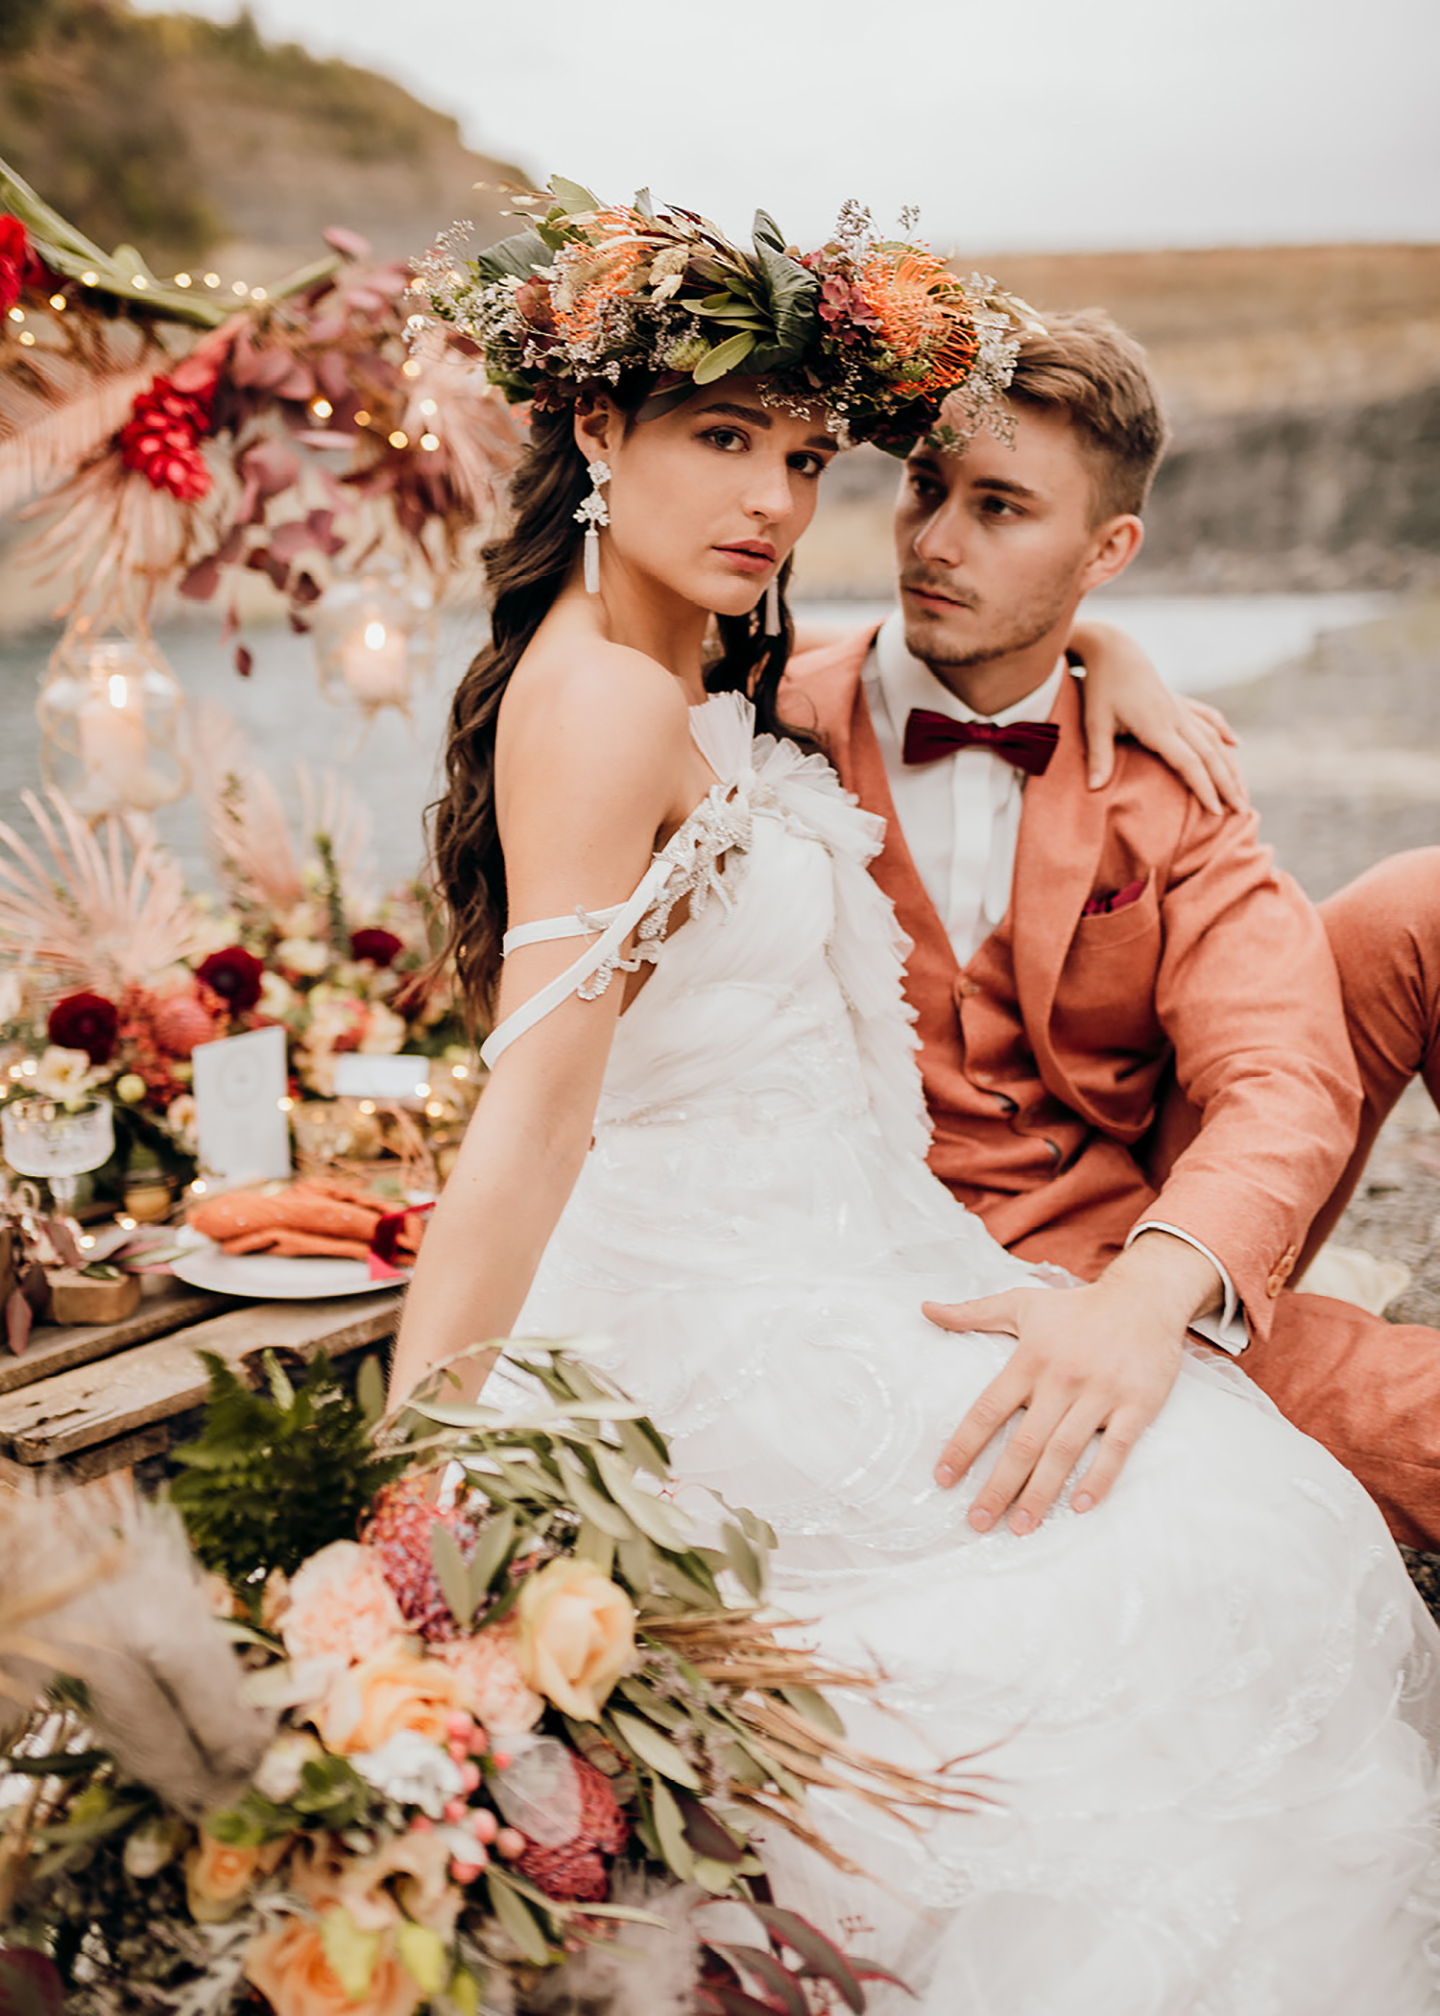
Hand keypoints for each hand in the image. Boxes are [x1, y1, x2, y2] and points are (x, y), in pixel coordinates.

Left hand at [925, 1233, 1219, 1533]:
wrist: (1144, 1298)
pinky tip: (1080, 1506)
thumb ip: (972, 1312)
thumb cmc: (1076, 1306)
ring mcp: (1100, 1394)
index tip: (943, 1478)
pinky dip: (1099, 1478)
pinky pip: (1117, 1448)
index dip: (964, 1446)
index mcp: (1030, 1359)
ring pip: (1064, 1452)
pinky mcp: (1137, 1404)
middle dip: (999, 1486)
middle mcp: (1062, 1379)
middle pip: (1024, 1442)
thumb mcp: (1022, 1303)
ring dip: (1041, 1493)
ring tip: (1020, 1527)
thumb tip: (925, 1309)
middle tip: (978, 1522)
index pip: (988, 1409)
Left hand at [1071, 620, 1243, 812]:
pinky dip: (1221, 731)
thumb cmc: (1101, 686)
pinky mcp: (1177, 701)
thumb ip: (1099, 756)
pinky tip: (1233, 744)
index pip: (1188, 763)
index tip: (1216, 811)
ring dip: (1229, 765)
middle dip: (1227, 784)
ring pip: (1213, 739)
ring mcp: (1179, 709)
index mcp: (1158, 726)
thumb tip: (1093, 789)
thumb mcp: (1095, 722)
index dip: (1204, 788)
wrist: (1112, 648)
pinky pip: (1207, 718)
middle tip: (1242, 810)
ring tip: (1241, 789)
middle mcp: (1176, 718)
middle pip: (1209, 755)